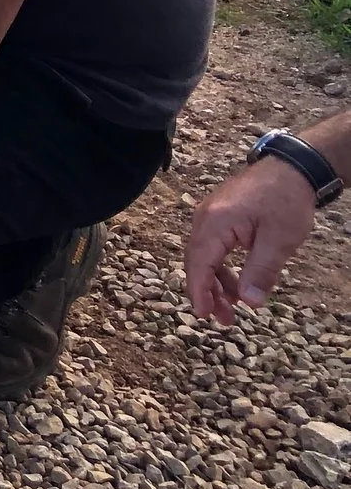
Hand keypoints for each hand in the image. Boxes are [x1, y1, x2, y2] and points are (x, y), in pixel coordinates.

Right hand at [185, 159, 317, 325]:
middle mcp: (205, 219)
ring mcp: (210, 216)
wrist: (292, 169)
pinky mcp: (220, 217)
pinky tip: (237, 283)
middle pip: (197, 262)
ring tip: (234, 307)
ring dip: (216, 283)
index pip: (199, 263)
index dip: (199, 291)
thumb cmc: (286, 200)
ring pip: (205, 256)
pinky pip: (213, 247)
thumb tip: (250, 302)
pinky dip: (222, 268)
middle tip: (224, 320)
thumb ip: (261, 271)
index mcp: (215, 223)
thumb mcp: (279, 240)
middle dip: (208, 293)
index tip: (204, 315)